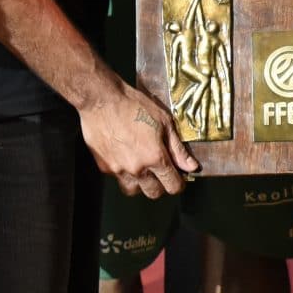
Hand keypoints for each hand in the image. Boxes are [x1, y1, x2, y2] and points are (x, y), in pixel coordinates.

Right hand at [81, 79, 197, 197]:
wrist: (101, 99)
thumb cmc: (133, 105)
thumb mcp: (164, 121)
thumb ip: (177, 148)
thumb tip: (190, 166)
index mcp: (155, 157)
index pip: (172, 186)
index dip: (179, 184)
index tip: (179, 177)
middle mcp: (136, 168)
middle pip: (153, 193)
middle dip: (161, 185)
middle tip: (161, 171)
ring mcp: (118, 169)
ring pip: (133, 190)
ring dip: (141, 183)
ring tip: (142, 167)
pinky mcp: (104, 166)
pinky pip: (118, 178)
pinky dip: (124, 173)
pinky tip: (126, 157)